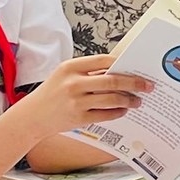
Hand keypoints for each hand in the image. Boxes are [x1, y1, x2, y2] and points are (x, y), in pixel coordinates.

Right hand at [17, 56, 149, 137]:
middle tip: (147, 86)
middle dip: (134, 83)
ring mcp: (77, 102)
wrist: (32, 116)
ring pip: (112, 99)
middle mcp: (73, 83)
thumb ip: (87, 72)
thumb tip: (118, 71)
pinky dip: (118, 112)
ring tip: (137, 101)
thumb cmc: (51, 93)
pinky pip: (106, 115)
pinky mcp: (79, 118)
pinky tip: (124, 110)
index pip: (103, 60)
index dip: (123, 63)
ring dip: (129, 100)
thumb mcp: (64, 75)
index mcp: (70, 67)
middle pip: (112, 80)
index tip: (137, 67)